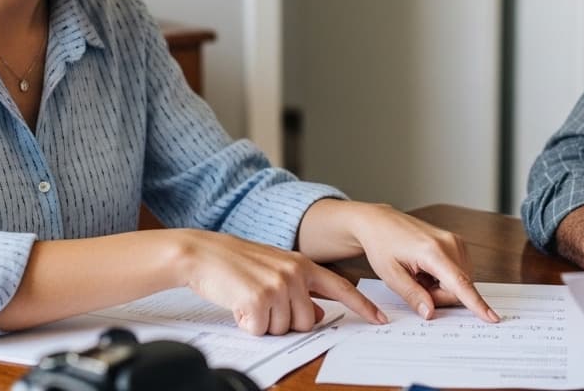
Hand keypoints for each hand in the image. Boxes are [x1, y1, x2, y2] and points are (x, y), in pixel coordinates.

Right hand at [175, 229, 386, 335]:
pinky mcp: (258, 298)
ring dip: (265, 323)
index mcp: (303, 265)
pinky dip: (247, 324)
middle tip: (264, 304)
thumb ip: (302, 289)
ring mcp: (278, 285)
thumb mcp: (276, 271)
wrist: (203, 253)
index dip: (363, 306)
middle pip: (307, 322)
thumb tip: (319, 316)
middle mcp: (295, 273)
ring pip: (284, 329)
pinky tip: (238, 305)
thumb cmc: (237, 264)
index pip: (341, 288)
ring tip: (249, 300)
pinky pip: (261, 330)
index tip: (381, 318)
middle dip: (286, 321)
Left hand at [347, 203, 500, 322]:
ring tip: (419, 274)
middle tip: (416, 285)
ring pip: (459, 282)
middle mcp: (449, 243)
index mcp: (432, 251)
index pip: (459, 283)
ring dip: (440, 287)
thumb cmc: (383, 245)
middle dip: (439, 296)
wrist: (381, 222)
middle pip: (458, 288)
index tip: (491, 317)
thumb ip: (413, 295)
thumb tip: (430, 313)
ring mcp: (455, 241)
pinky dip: (443, 278)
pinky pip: (457, 273)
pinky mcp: (456, 243)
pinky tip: (426, 270)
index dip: (476, 304)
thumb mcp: (390, 275)